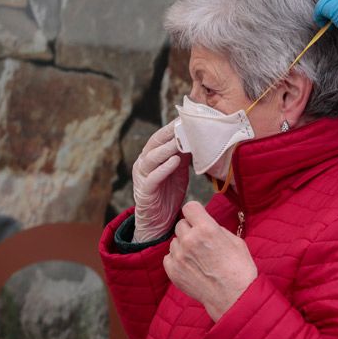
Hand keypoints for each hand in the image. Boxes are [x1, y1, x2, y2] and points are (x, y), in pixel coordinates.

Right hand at [131, 121, 190, 241]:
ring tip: (180, 140)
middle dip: (169, 132)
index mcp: (151, 157)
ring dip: (166, 148)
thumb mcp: (179, 172)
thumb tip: (195, 138)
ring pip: (152, 158)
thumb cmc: (168, 194)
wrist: (158, 221)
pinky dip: (164, 168)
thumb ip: (183, 156)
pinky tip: (175, 161)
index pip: (160, 137)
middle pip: (154, 143)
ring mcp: (142, 177)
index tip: (186, 117)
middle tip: (183, 123)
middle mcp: (143, 164)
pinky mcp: (144, 191)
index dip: (172, 127)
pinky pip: (153, 177)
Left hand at [163, 202, 258, 320]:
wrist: (234, 297)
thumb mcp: (235, 241)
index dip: (195, 212)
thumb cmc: (239, 269)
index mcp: (206, 229)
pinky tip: (191, 266)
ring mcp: (179, 256)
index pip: (190, 207)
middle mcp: (189, 240)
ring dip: (183, 245)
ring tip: (198, 257)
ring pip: (175, 241)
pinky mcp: (173, 271)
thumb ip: (216, 228)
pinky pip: (169, 256)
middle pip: (181, 224)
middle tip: (201, 241)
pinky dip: (178, 259)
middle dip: (190, 229)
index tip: (199, 218)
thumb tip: (205, 224)